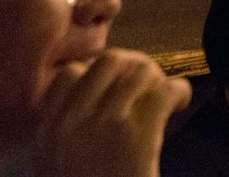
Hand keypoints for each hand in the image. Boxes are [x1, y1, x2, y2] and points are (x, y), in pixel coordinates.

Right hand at [33, 48, 191, 176]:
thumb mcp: (60, 167)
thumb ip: (71, 134)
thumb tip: (106, 95)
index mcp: (46, 134)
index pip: (69, 75)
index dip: (99, 72)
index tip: (118, 84)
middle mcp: (69, 125)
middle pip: (108, 62)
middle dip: (135, 65)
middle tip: (149, 85)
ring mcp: (102, 126)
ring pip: (140, 71)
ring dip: (159, 78)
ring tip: (166, 98)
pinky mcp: (137, 134)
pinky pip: (166, 91)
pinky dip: (180, 92)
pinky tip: (181, 105)